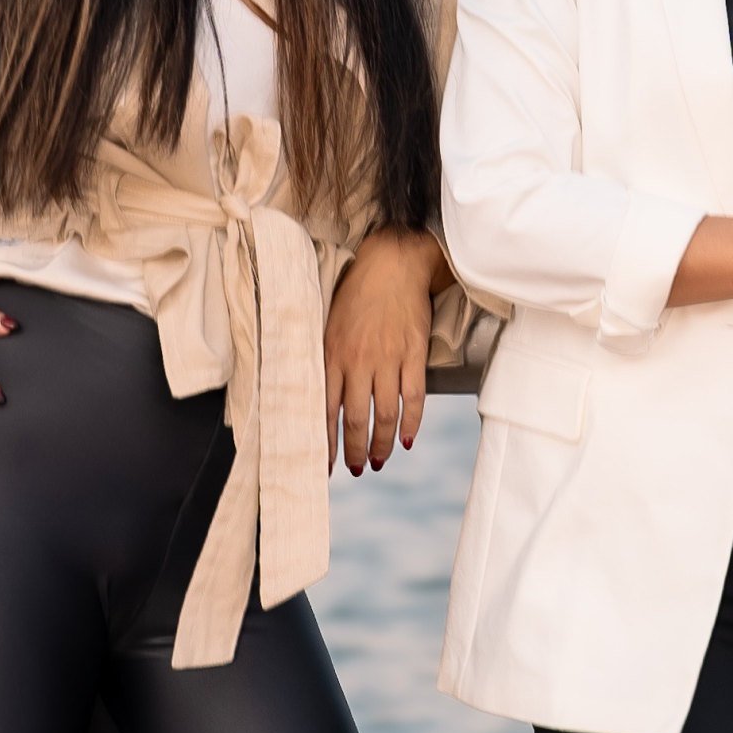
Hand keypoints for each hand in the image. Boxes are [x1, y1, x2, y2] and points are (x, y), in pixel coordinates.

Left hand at [323, 228, 441, 474]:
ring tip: (378, 461)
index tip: (324, 466)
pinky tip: (408, 440)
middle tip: (356, 469)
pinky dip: (412, 423)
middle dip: (354, 450)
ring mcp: (388, 358)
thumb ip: (325, 360)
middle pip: (355, 418)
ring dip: (381, 443)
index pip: (325, 409)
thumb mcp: (329, 325)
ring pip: (385, 414)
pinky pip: (414, 397)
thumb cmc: (356, 294)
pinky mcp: (414, 353)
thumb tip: (319, 400)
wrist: (392, 263)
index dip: (325, 442)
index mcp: (332, 354)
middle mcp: (359, 360)